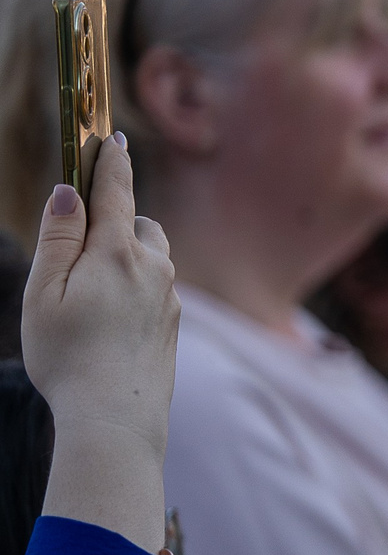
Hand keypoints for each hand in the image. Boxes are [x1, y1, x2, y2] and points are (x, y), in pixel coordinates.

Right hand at [22, 136, 178, 550]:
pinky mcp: (174, 325)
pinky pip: (157, 290)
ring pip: (153, 258)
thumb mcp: (46, 293)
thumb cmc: (68, 356)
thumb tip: (71, 194)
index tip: (112, 136)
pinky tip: (110, 321)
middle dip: (117, 221)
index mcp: (118, 254)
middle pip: (141, 225)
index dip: (112, 162)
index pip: (118, 193)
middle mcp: (155, 270)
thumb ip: (59, 240)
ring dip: (128, 257)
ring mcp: (170, 299)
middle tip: (81, 241)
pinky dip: (136, 288)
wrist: (116, 418)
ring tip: (91, 290)